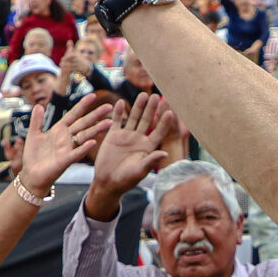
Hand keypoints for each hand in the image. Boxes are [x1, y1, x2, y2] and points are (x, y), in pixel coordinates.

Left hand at [16, 93, 111, 193]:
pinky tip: (93, 142)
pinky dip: (84, 147)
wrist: (31, 175)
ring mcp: (67, 149)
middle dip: (96, 115)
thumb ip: (37, 120)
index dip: (82, 105)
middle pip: (84, 124)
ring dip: (97, 129)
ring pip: (85, 136)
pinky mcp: (65, 160)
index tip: (92, 95)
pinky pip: (76, 153)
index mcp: (59, 130)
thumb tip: (38, 105)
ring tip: (109, 122)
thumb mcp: (33, 135)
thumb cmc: (33, 156)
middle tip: (109, 107)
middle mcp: (66, 138)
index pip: (73, 115)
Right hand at [87, 93, 176, 210]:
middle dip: (152, 109)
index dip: (164, 123)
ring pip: (134, 118)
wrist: (107, 182)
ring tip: (143, 95)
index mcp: (148, 147)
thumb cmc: (126, 180)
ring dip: (138, 106)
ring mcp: (126, 136)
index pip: (158, 132)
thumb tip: (165, 153)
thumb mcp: (139, 171)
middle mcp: (139, 139)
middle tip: (156, 96)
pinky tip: (120, 102)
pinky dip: (118, 112)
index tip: (169, 112)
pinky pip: (117, 121)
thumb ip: (151, 161)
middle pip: (147, 121)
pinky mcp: (114, 136)